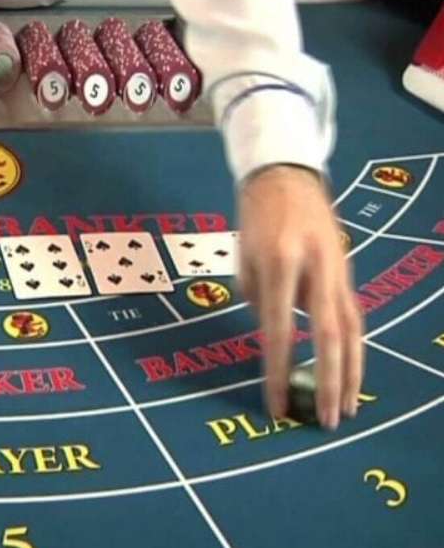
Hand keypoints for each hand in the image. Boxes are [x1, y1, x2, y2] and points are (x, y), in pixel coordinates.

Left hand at [237, 164, 363, 429]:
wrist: (285, 176)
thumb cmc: (255, 220)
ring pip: (351, 330)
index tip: (276, 406)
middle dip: (329, 382)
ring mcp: (337, 270)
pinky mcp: (345, 272)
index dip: (277, 371)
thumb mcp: (243, 259)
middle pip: (329, 336)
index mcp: (280, 262)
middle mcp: (315, 268)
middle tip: (328, 420)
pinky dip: (353, 350)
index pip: (278, 329)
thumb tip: (273, 339)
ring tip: (347, 408)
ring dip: (350, 373)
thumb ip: (257, 300)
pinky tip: (351, 375)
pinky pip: (353, 317)